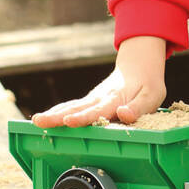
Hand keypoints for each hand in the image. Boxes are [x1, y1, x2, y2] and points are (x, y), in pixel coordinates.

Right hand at [31, 35, 166, 127]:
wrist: (140, 66)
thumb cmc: (148, 84)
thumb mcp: (152, 96)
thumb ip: (138, 107)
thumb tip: (123, 114)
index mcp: (115, 98)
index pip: (97, 110)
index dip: (83, 117)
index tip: (68, 121)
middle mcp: (100, 98)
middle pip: (77, 108)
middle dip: (58, 116)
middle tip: (40, 121)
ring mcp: (93, 98)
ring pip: (71, 106)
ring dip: (54, 114)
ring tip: (37, 121)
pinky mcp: (90, 101)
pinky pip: (72, 106)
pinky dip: (58, 112)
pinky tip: (44, 119)